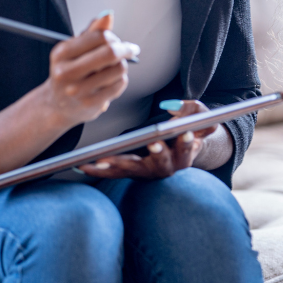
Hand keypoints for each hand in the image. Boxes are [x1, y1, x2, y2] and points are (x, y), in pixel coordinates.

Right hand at [42, 11, 135, 128]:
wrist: (58, 104)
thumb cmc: (70, 72)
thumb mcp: (75, 50)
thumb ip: (92, 32)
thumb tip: (108, 14)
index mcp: (62, 53)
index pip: (99, 36)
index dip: (114, 37)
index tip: (118, 40)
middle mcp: (67, 72)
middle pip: (110, 52)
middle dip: (126, 48)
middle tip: (131, 49)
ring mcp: (78, 90)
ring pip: (119, 68)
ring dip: (122, 66)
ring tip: (114, 69)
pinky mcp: (91, 103)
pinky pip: (120, 84)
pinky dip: (120, 80)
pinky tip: (111, 82)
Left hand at [79, 100, 217, 178]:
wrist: (186, 146)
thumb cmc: (191, 128)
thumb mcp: (199, 115)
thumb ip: (192, 110)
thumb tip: (172, 108)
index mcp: (185, 155)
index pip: (186, 150)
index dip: (186, 143)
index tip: (185, 134)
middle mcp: (167, 167)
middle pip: (159, 164)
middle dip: (152, 154)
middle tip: (149, 144)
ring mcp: (149, 172)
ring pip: (132, 171)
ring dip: (116, 167)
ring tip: (98, 161)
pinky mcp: (133, 172)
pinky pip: (116, 173)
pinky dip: (100, 170)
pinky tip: (83, 166)